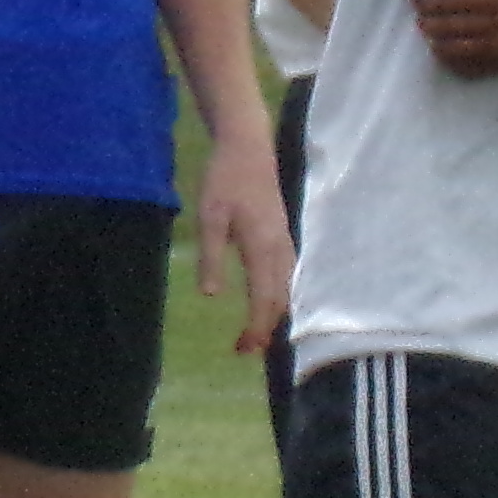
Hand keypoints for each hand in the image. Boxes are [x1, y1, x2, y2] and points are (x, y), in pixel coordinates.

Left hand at [190, 133, 293, 357]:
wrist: (248, 147)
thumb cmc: (224, 179)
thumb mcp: (209, 217)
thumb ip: (211, 257)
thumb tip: (211, 295)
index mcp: (262, 246)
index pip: (265, 298)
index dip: (257, 327)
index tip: (243, 349)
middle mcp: (280, 248)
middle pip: (280, 299)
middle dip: (265, 328)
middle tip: (243, 351)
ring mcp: (285, 241)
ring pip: (287, 288)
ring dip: (273, 314)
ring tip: (254, 335)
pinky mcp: (282, 235)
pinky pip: (287, 275)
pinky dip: (279, 296)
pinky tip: (267, 303)